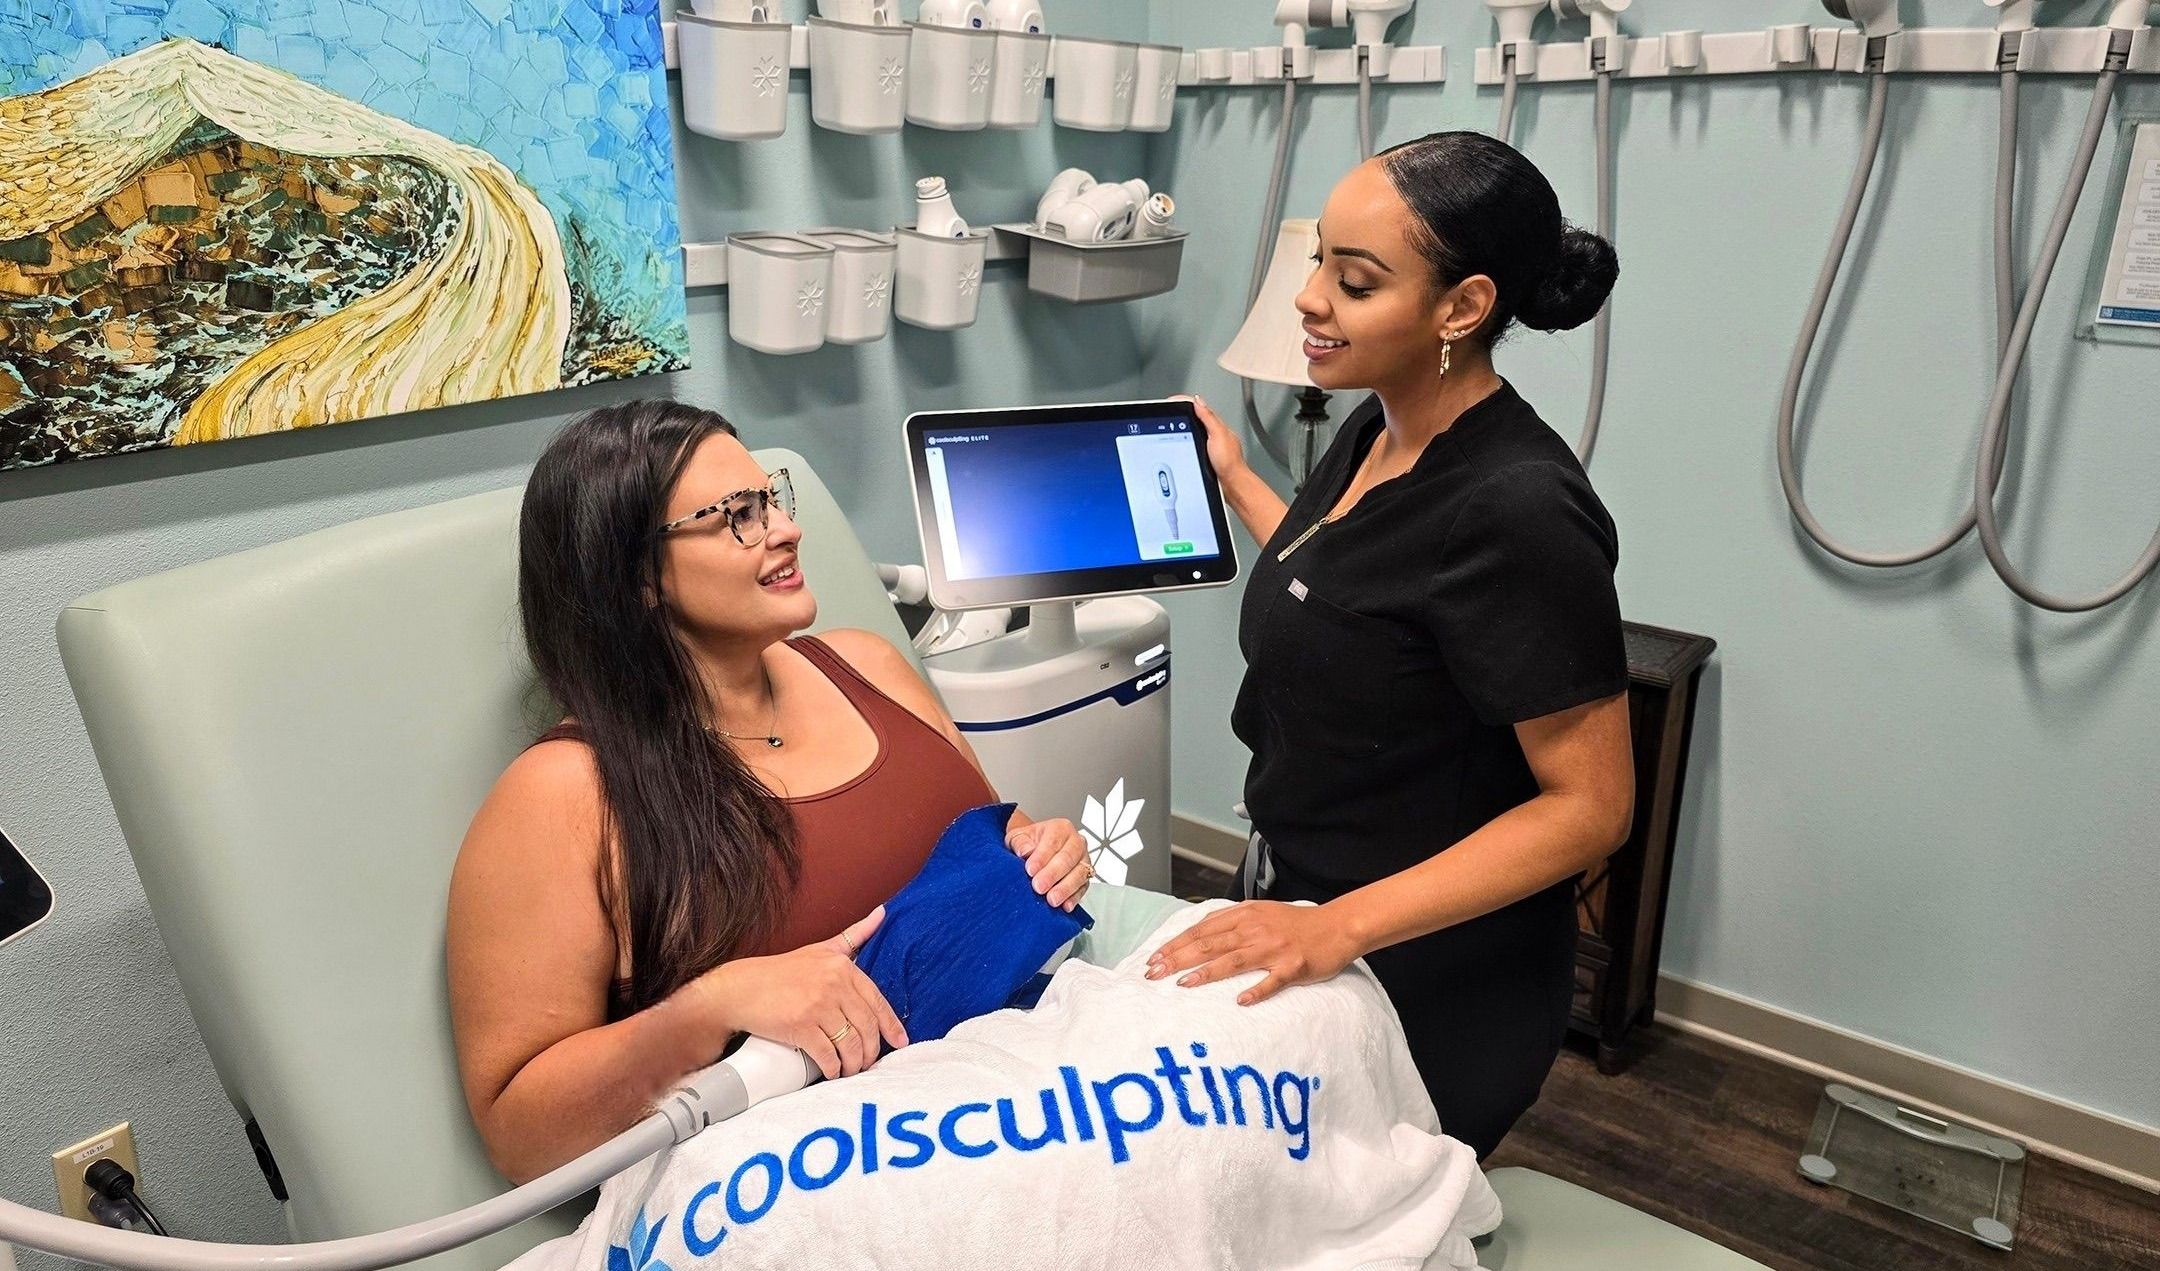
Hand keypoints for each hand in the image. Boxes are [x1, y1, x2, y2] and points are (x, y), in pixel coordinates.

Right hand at [698, 907, 907, 1079]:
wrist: (741, 989)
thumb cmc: (782, 971)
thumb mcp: (821, 948)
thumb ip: (854, 936)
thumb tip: (883, 912)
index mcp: (842, 966)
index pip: (877, 1001)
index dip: (891, 1026)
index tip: (900, 1042)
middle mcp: (834, 984)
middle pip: (866, 1026)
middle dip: (871, 1050)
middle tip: (868, 1061)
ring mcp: (818, 1006)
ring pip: (851, 1043)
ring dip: (854, 1063)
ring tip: (851, 1069)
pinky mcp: (801, 1027)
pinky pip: (828, 1054)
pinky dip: (834, 1068)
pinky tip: (833, 1071)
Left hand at [1006, 816, 1092, 910]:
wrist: (1034, 850)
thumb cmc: (1028, 843)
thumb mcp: (1018, 838)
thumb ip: (1020, 843)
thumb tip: (1025, 851)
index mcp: (1060, 828)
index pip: (1053, 841)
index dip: (1042, 857)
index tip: (1030, 870)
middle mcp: (1076, 842)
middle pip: (1069, 857)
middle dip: (1053, 874)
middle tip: (1039, 887)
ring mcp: (1084, 860)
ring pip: (1080, 873)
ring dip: (1065, 888)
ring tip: (1051, 899)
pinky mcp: (1086, 877)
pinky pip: (1084, 887)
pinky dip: (1075, 897)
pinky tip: (1066, 905)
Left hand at [1144, 901, 1356, 1005]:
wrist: (1336, 926)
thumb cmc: (1296, 923)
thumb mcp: (1259, 911)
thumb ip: (1230, 920)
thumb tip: (1199, 930)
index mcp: (1244, 915)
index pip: (1201, 930)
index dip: (1174, 944)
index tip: (1153, 959)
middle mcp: (1255, 929)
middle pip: (1209, 944)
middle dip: (1178, 958)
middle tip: (1153, 974)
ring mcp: (1274, 949)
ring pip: (1234, 960)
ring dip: (1206, 973)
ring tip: (1183, 985)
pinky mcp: (1293, 967)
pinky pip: (1272, 981)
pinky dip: (1256, 991)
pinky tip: (1240, 1002)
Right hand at [1173, 394, 1247, 481]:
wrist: (1231, 484)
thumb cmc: (1229, 462)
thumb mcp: (1218, 435)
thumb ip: (1208, 418)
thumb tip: (1197, 401)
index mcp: (1216, 425)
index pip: (1198, 407)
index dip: (1184, 403)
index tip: (1171, 402)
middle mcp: (1213, 434)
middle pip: (1194, 418)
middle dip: (1180, 413)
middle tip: (1168, 410)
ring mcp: (1209, 445)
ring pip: (1193, 431)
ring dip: (1182, 427)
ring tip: (1171, 422)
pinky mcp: (1205, 456)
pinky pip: (1192, 443)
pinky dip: (1184, 441)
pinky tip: (1180, 443)